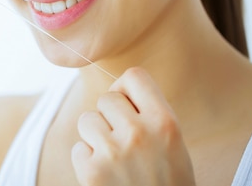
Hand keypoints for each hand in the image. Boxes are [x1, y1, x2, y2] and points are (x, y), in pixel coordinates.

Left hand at [72, 67, 195, 185]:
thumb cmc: (168, 183)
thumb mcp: (173, 144)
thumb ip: (149, 114)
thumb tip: (115, 90)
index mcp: (165, 122)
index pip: (134, 76)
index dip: (126, 90)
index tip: (128, 106)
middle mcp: (139, 133)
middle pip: (106, 98)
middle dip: (109, 117)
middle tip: (123, 142)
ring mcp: (113, 152)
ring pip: (87, 121)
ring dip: (95, 138)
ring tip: (115, 160)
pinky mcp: (91, 172)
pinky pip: (78, 149)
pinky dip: (87, 162)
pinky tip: (106, 177)